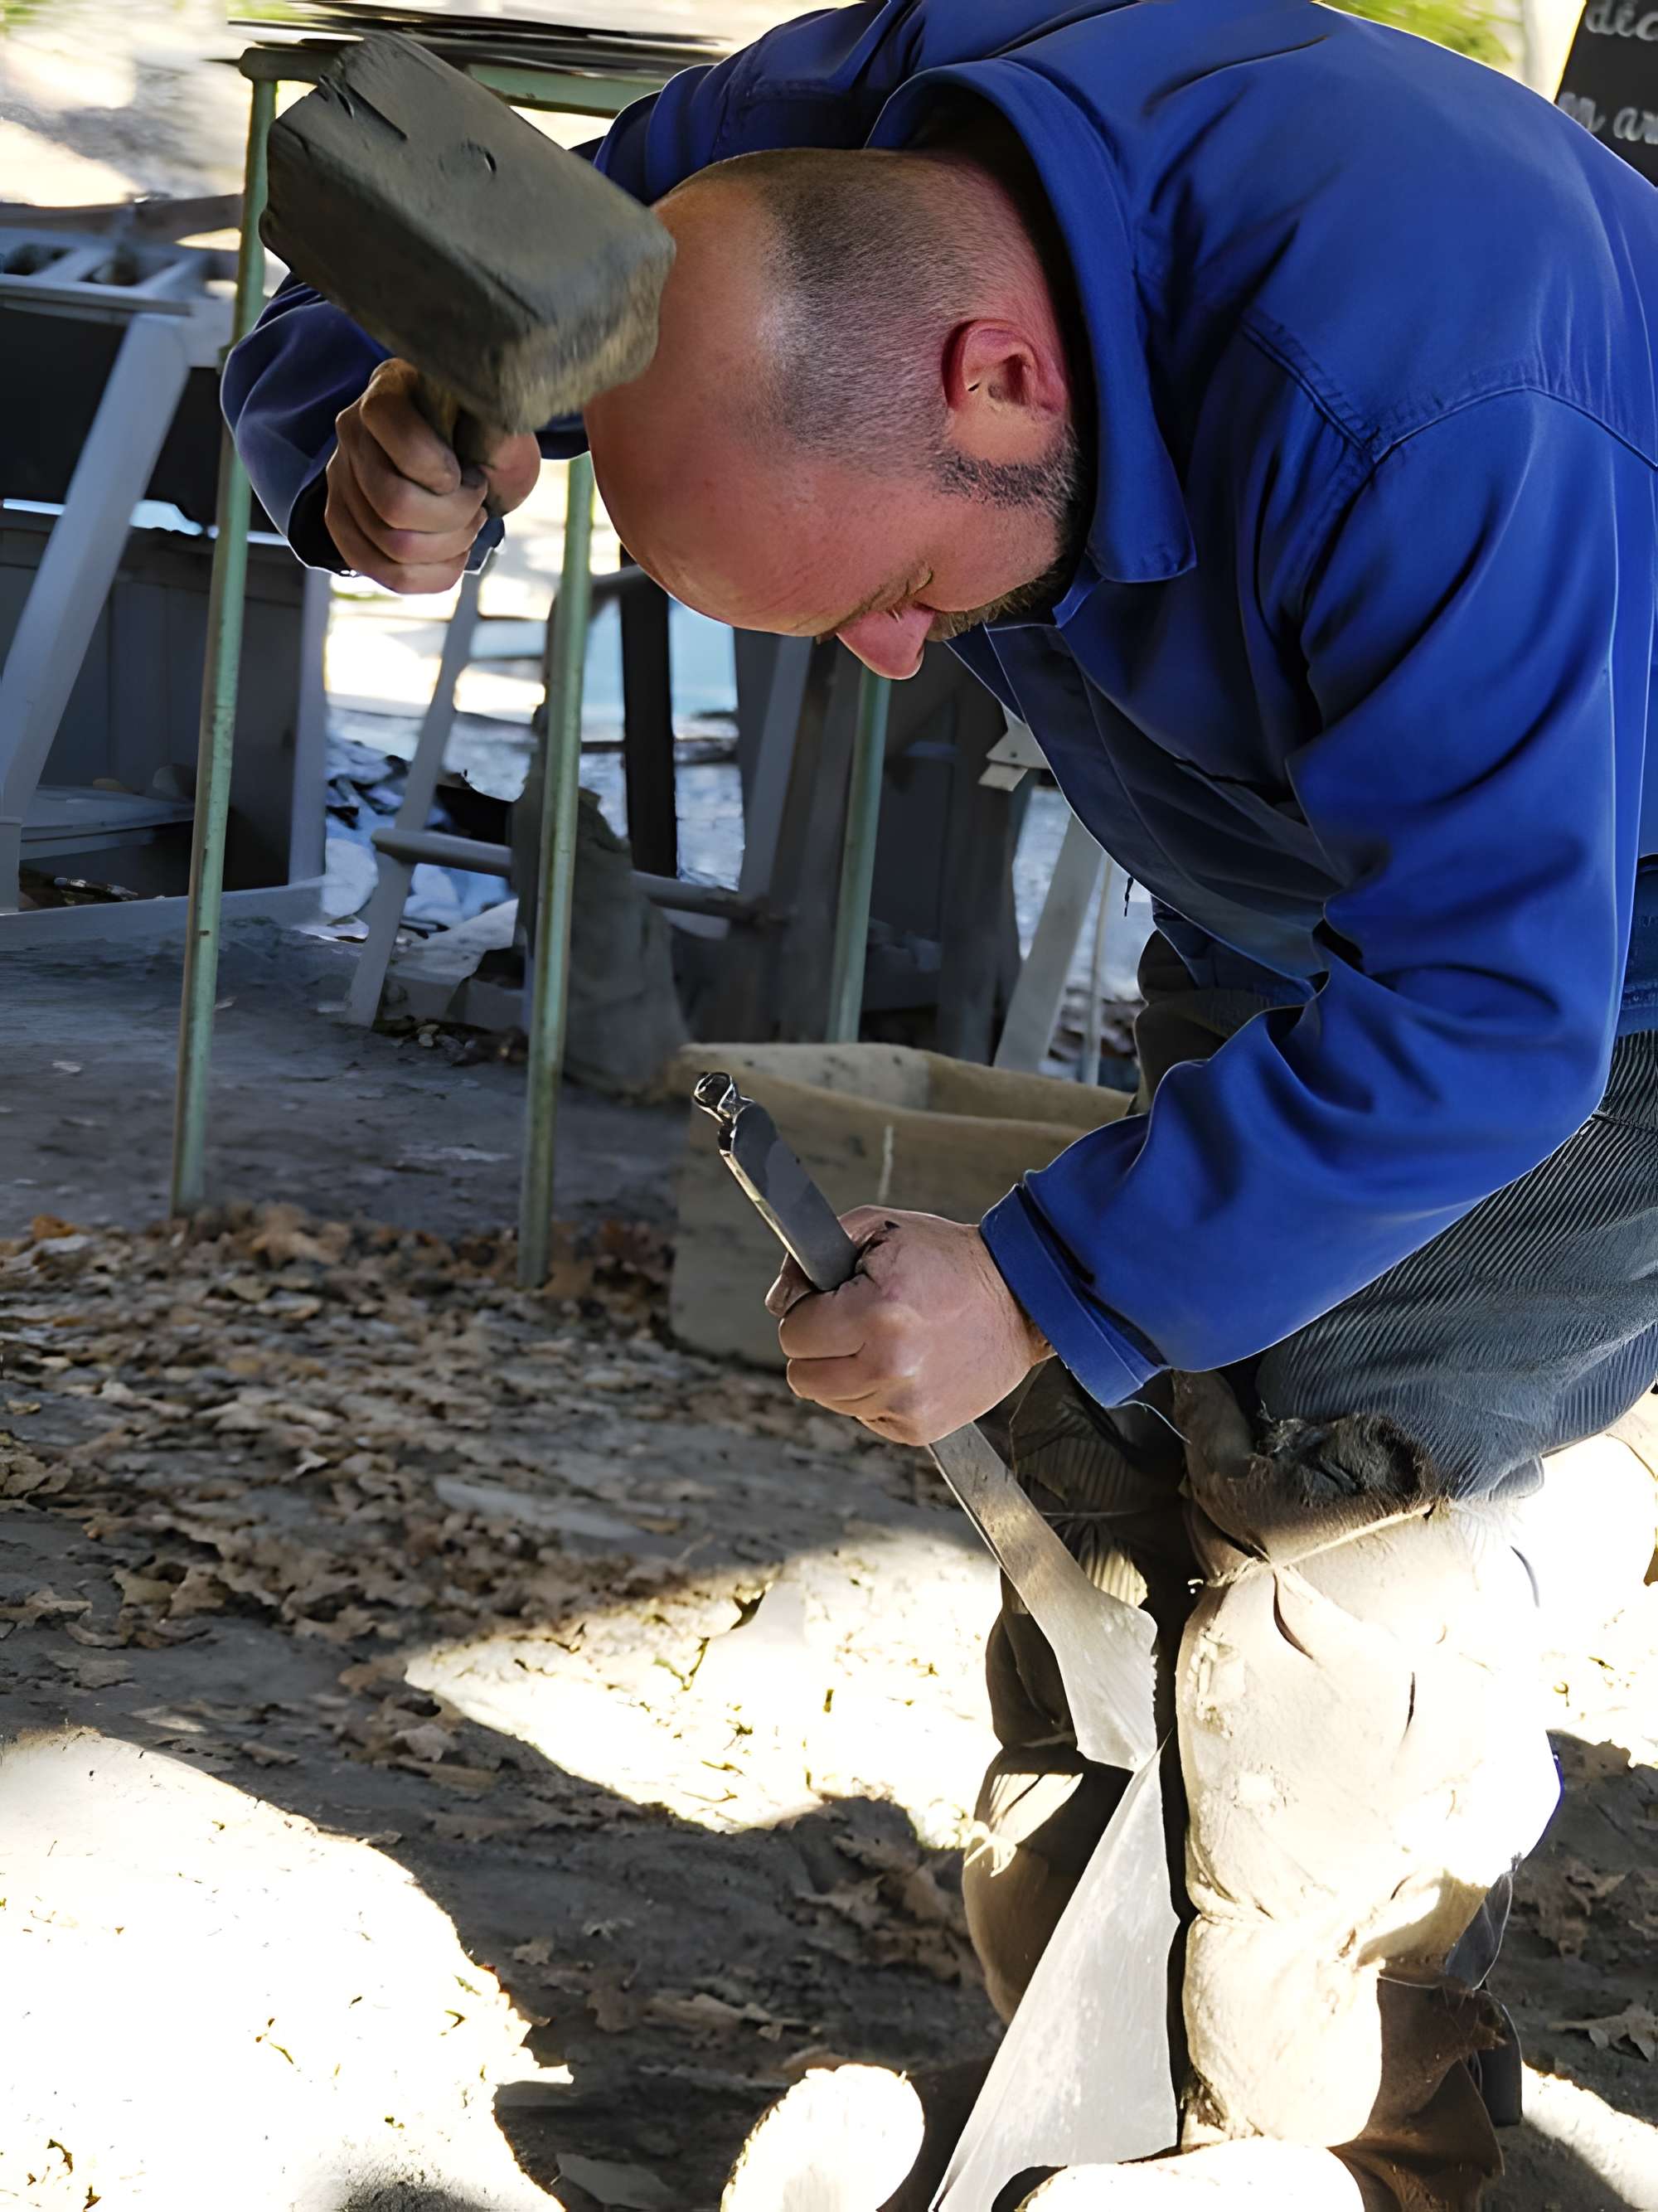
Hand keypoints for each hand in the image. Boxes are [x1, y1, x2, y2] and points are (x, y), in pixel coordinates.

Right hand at [325, 357, 541, 592]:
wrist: (461, 448)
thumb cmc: (480, 431)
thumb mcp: (496, 418)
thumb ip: (495, 428)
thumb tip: (494, 441)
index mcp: (388, 391)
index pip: (404, 444)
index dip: (445, 476)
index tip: (470, 474)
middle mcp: (353, 432)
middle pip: (395, 505)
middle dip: (455, 518)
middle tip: (478, 504)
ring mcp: (341, 479)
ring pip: (392, 547)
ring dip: (448, 548)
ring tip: (468, 526)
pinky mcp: (343, 523)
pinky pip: (385, 574)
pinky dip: (433, 576)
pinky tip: (454, 555)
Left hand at [765, 1207, 1050, 1445]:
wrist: (1021, 1300)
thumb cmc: (950, 1262)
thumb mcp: (879, 1229)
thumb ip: (812, 1255)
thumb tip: (779, 1301)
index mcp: (875, 1312)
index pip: (793, 1334)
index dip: (807, 1313)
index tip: (831, 1302)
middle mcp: (890, 1364)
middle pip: (803, 1376)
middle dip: (819, 1347)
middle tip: (853, 1324)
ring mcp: (907, 1401)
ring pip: (830, 1401)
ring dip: (846, 1373)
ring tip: (885, 1342)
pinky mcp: (920, 1428)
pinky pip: (865, 1418)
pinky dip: (875, 1395)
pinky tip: (905, 1365)